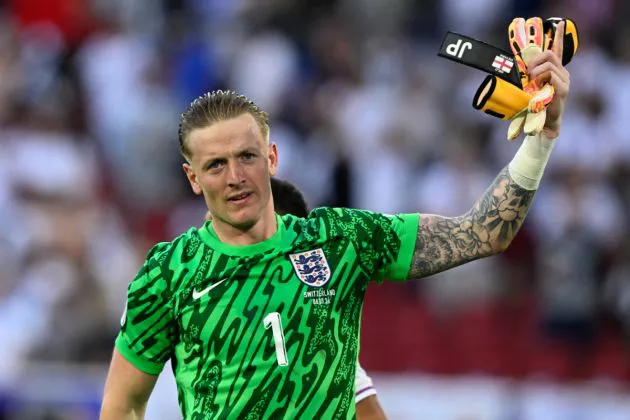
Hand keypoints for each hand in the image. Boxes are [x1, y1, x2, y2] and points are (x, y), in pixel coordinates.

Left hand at [527, 21, 570, 138]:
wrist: (544, 124)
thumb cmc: (536, 106)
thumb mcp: (530, 88)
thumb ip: (528, 77)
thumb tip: (516, 69)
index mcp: (556, 71)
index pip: (558, 50)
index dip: (559, 36)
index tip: (560, 23)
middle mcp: (562, 74)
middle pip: (549, 55)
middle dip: (535, 61)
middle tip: (527, 73)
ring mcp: (564, 81)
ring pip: (548, 66)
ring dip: (535, 73)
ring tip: (532, 84)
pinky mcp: (563, 89)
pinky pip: (551, 76)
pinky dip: (541, 79)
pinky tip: (538, 88)